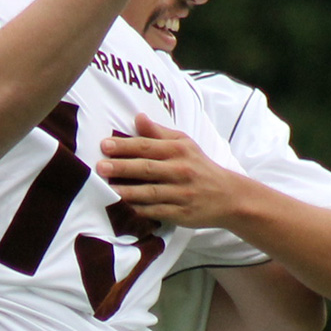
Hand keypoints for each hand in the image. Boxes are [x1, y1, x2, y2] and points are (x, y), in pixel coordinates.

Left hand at [96, 113, 240, 226]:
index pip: (147, 146)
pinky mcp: (181, 214)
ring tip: (107, 189)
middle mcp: (180, 171)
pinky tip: (124, 209)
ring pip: (151, 192)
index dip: (125, 145)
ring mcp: (181, 194)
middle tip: (100, 167)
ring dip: (128, 191)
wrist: (229, 196)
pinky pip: (157, 212)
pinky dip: (140, 211)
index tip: (104, 145)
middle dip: (122, 167)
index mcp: (178, 151)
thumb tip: (138, 117)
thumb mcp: (184, 144)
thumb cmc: (199, 166)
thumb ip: (159, 133)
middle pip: (147, 168)